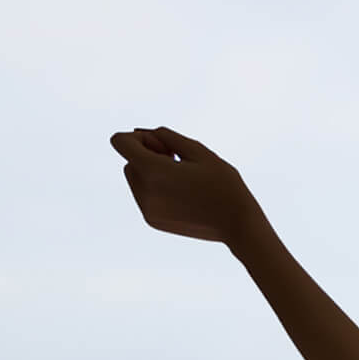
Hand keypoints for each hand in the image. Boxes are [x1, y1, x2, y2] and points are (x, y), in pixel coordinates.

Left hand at [110, 126, 261, 244]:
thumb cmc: (224, 184)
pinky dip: (157, 190)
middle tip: (178, 162)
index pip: (120, 142)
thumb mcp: (200, 152)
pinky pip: (144, 196)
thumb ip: (169, 137)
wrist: (238, 225)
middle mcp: (144, 191)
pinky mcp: (152, 220)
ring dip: (151, 173)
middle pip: (129, 161)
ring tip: (181, 179)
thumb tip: (146, 134)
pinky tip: (183, 195)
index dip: (140, 138)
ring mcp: (147, 208)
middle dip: (148, 156)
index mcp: (154, 170)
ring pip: (135, 179)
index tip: (164, 147)